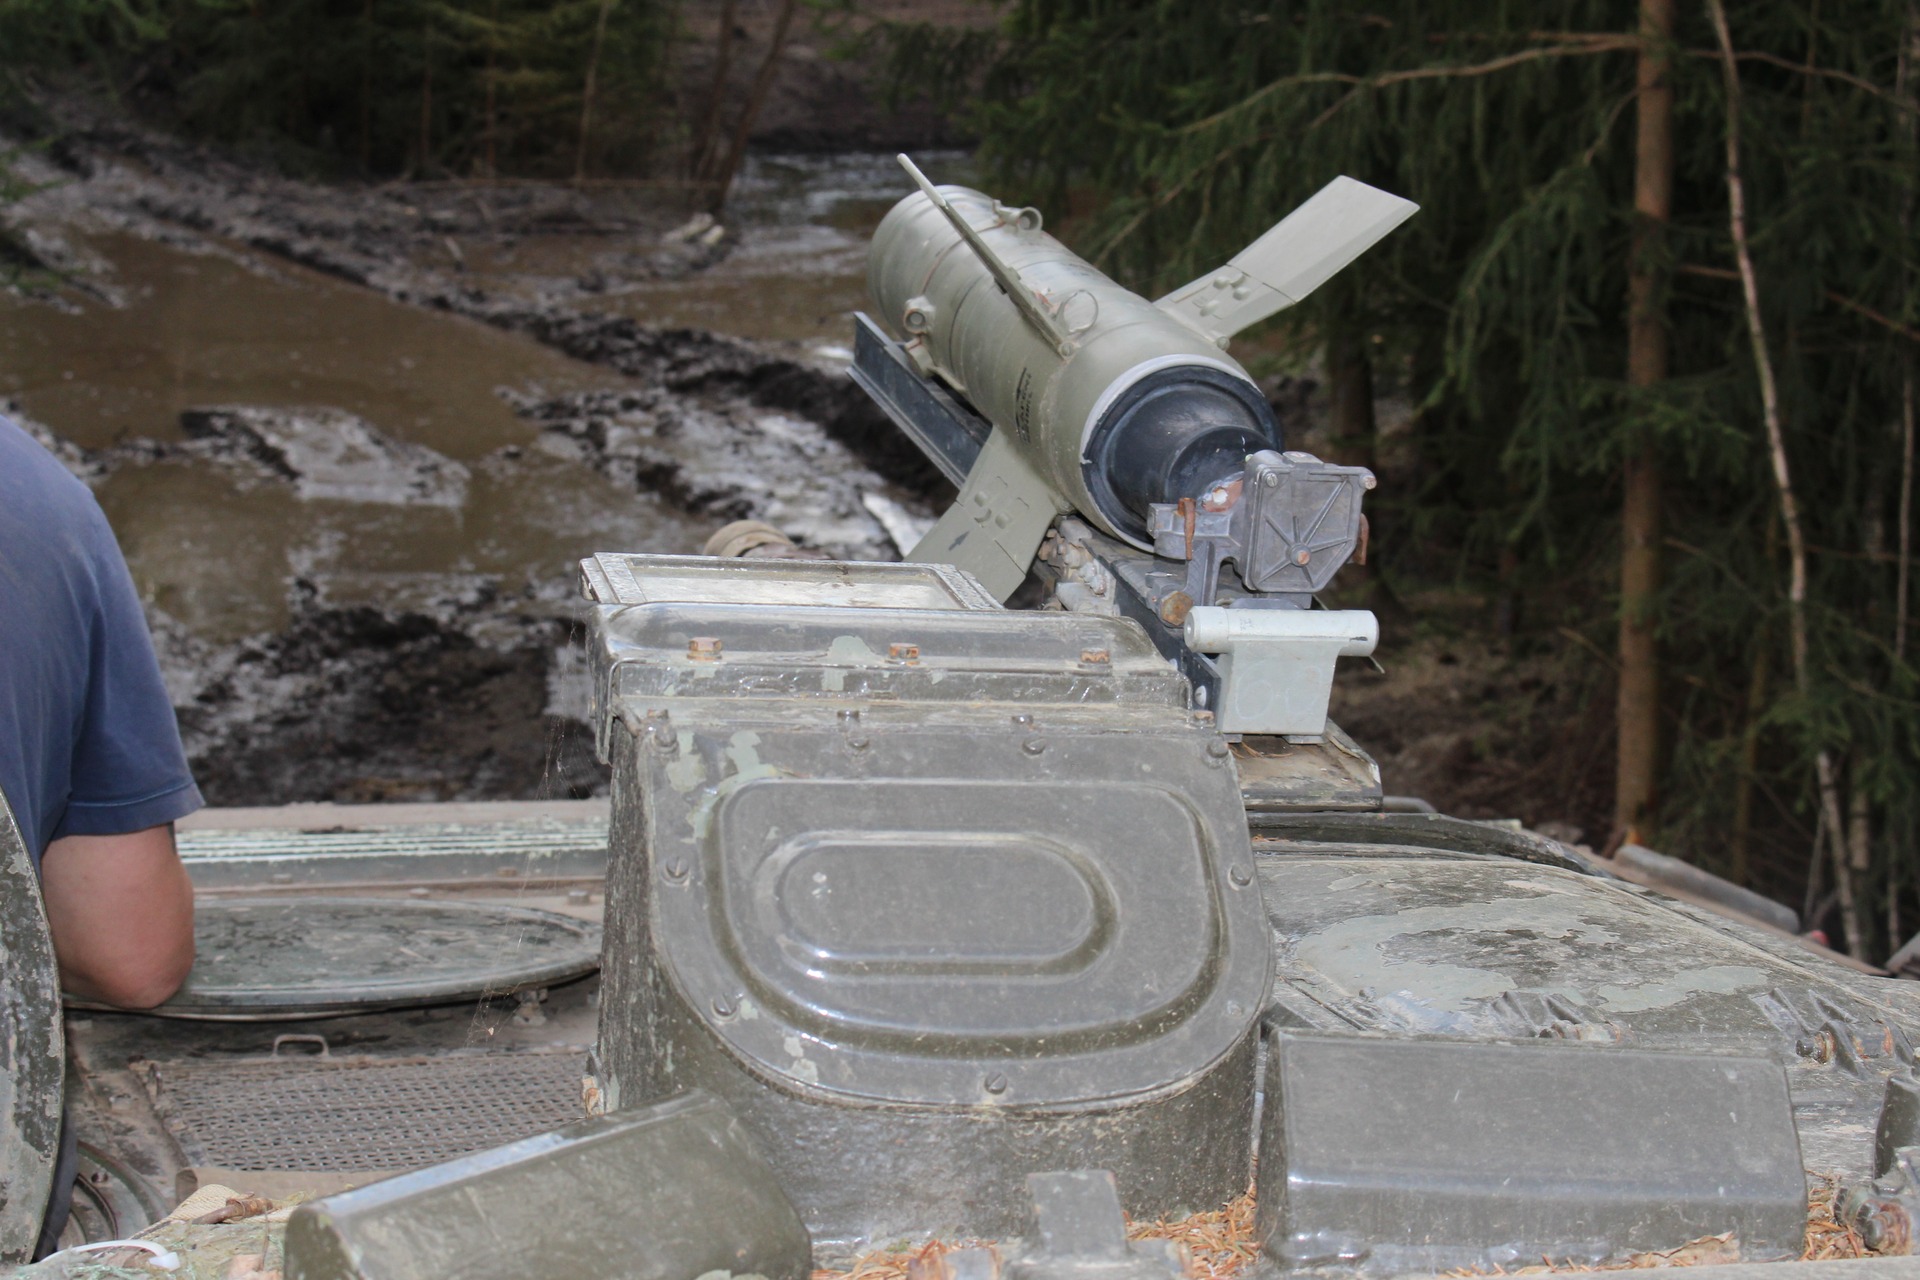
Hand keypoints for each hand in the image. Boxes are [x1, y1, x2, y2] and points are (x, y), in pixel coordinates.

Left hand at [40, 824, 194, 1008]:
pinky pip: (152, 907)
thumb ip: (80, 978)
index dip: (88, 975)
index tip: (71, 958)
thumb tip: (81, 970)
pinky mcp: (185, 893)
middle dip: (111, 952)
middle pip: (137, 966)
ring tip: (96, 906)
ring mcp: (186, 927)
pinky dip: (133, 900)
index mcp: (149, 992)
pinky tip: (113, 887)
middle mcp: (179, 964)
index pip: (115, 995)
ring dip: (123, 924)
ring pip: (145, 934)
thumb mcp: (65, 964)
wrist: (114, 855)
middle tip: (83, 932)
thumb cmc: (87, 912)